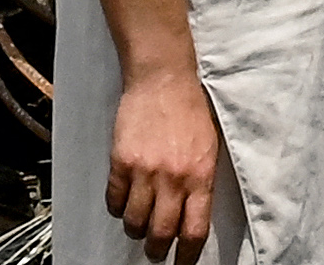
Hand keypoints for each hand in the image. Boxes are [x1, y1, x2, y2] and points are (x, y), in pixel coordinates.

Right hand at [105, 55, 223, 253]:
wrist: (163, 78)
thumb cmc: (189, 109)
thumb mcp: (208, 148)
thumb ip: (201, 183)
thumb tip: (193, 216)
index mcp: (200, 176)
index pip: (194, 231)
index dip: (186, 256)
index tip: (182, 264)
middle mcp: (173, 178)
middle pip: (162, 234)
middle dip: (157, 250)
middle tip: (155, 251)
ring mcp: (145, 171)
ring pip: (135, 223)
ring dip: (136, 230)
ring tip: (139, 225)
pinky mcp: (121, 162)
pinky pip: (114, 201)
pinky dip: (118, 208)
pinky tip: (124, 202)